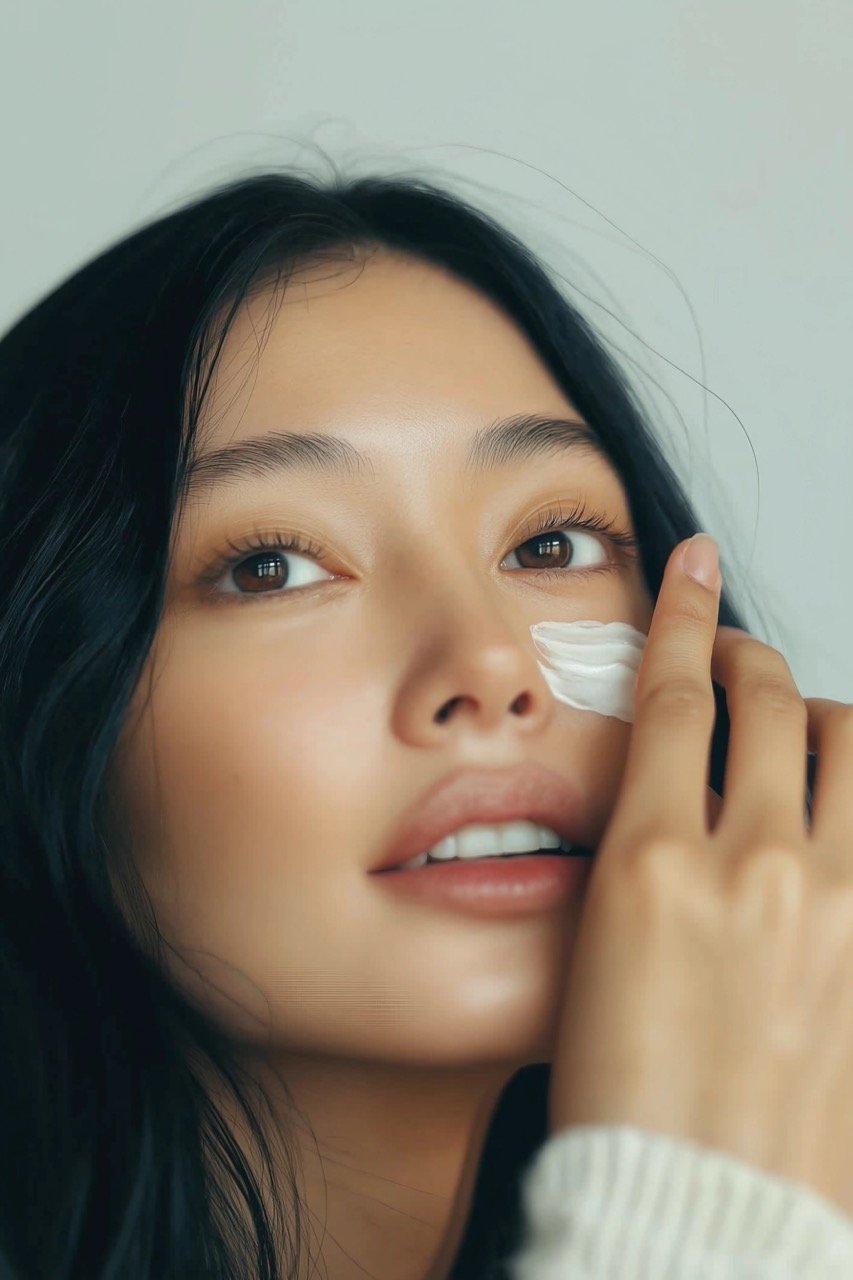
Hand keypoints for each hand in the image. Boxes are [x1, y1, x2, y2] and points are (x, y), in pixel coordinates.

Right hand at [547, 534, 852, 1216]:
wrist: (696, 1207)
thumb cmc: (628, 1097)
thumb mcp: (602, 948)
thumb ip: (651, 854)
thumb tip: (686, 794)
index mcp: (655, 864)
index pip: (672, 697)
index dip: (682, 617)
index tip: (693, 569)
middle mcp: (752, 866)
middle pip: (772, 700)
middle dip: (752, 656)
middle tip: (739, 657)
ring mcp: (833, 906)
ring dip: (827, 715)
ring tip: (807, 728)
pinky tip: (841, 813)